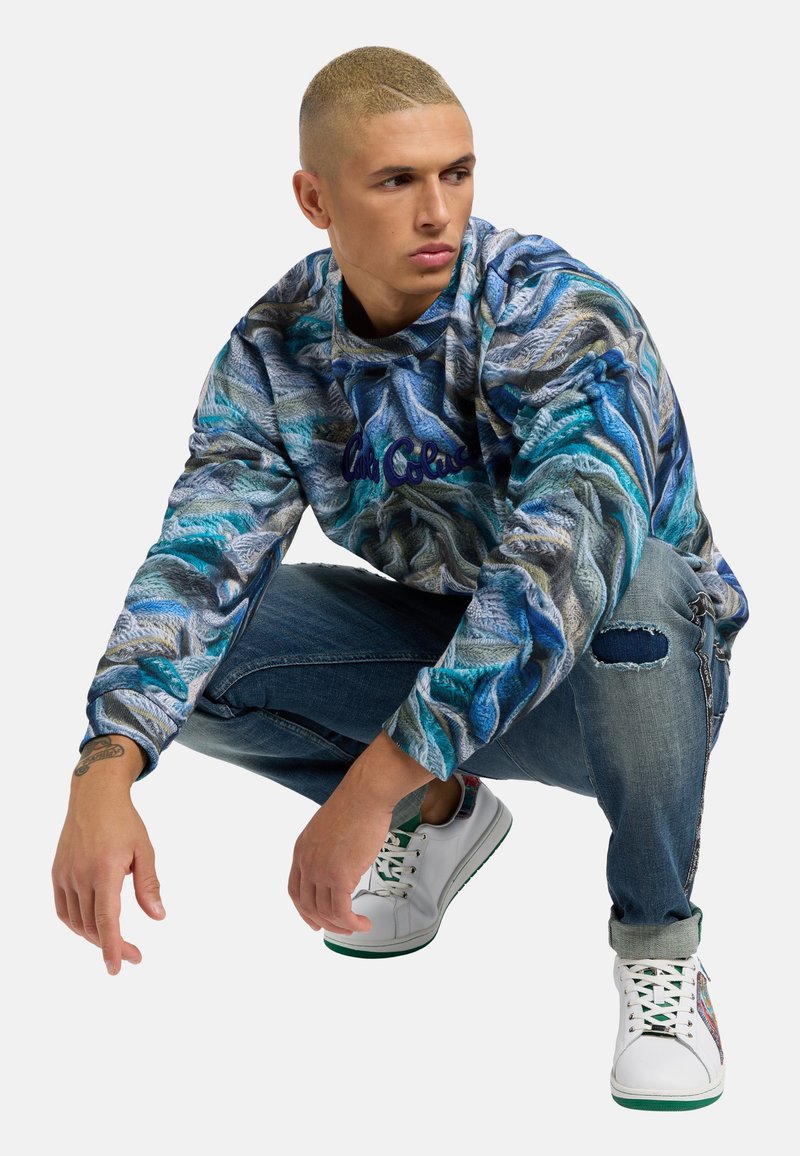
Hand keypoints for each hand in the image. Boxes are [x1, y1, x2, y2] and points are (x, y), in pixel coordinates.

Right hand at [51, 736, 165, 973]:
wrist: (94, 798)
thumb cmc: (124, 822)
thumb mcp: (144, 850)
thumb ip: (149, 885)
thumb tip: (158, 916)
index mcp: (105, 870)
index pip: (106, 919)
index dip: (113, 947)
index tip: (118, 968)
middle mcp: (80, 875)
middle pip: (92, 925)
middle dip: (112, 946)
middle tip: (134, 955)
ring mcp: (65, 875)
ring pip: (77, 921)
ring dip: (95, 937)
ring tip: (115, 942)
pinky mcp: (57, 873)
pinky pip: (64, 909)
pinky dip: (77, 924)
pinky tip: (91, 928)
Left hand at [287, 730, 435, 934]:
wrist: (365, 795)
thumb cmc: (355, 805)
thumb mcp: (328, 829)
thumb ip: (326, 849)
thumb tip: (338, 864)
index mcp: (300, 850)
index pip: (295, 891)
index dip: (304, 911)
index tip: (315, 922)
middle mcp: (306, 863)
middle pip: (309, 906)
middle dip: (325, 922)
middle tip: (343, 929)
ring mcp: (321, 871)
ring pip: (326, 912)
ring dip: (342, 925)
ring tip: (358, 926)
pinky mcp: (339, 876)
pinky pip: (342, 911)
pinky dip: (352, 922)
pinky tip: (364, 923)